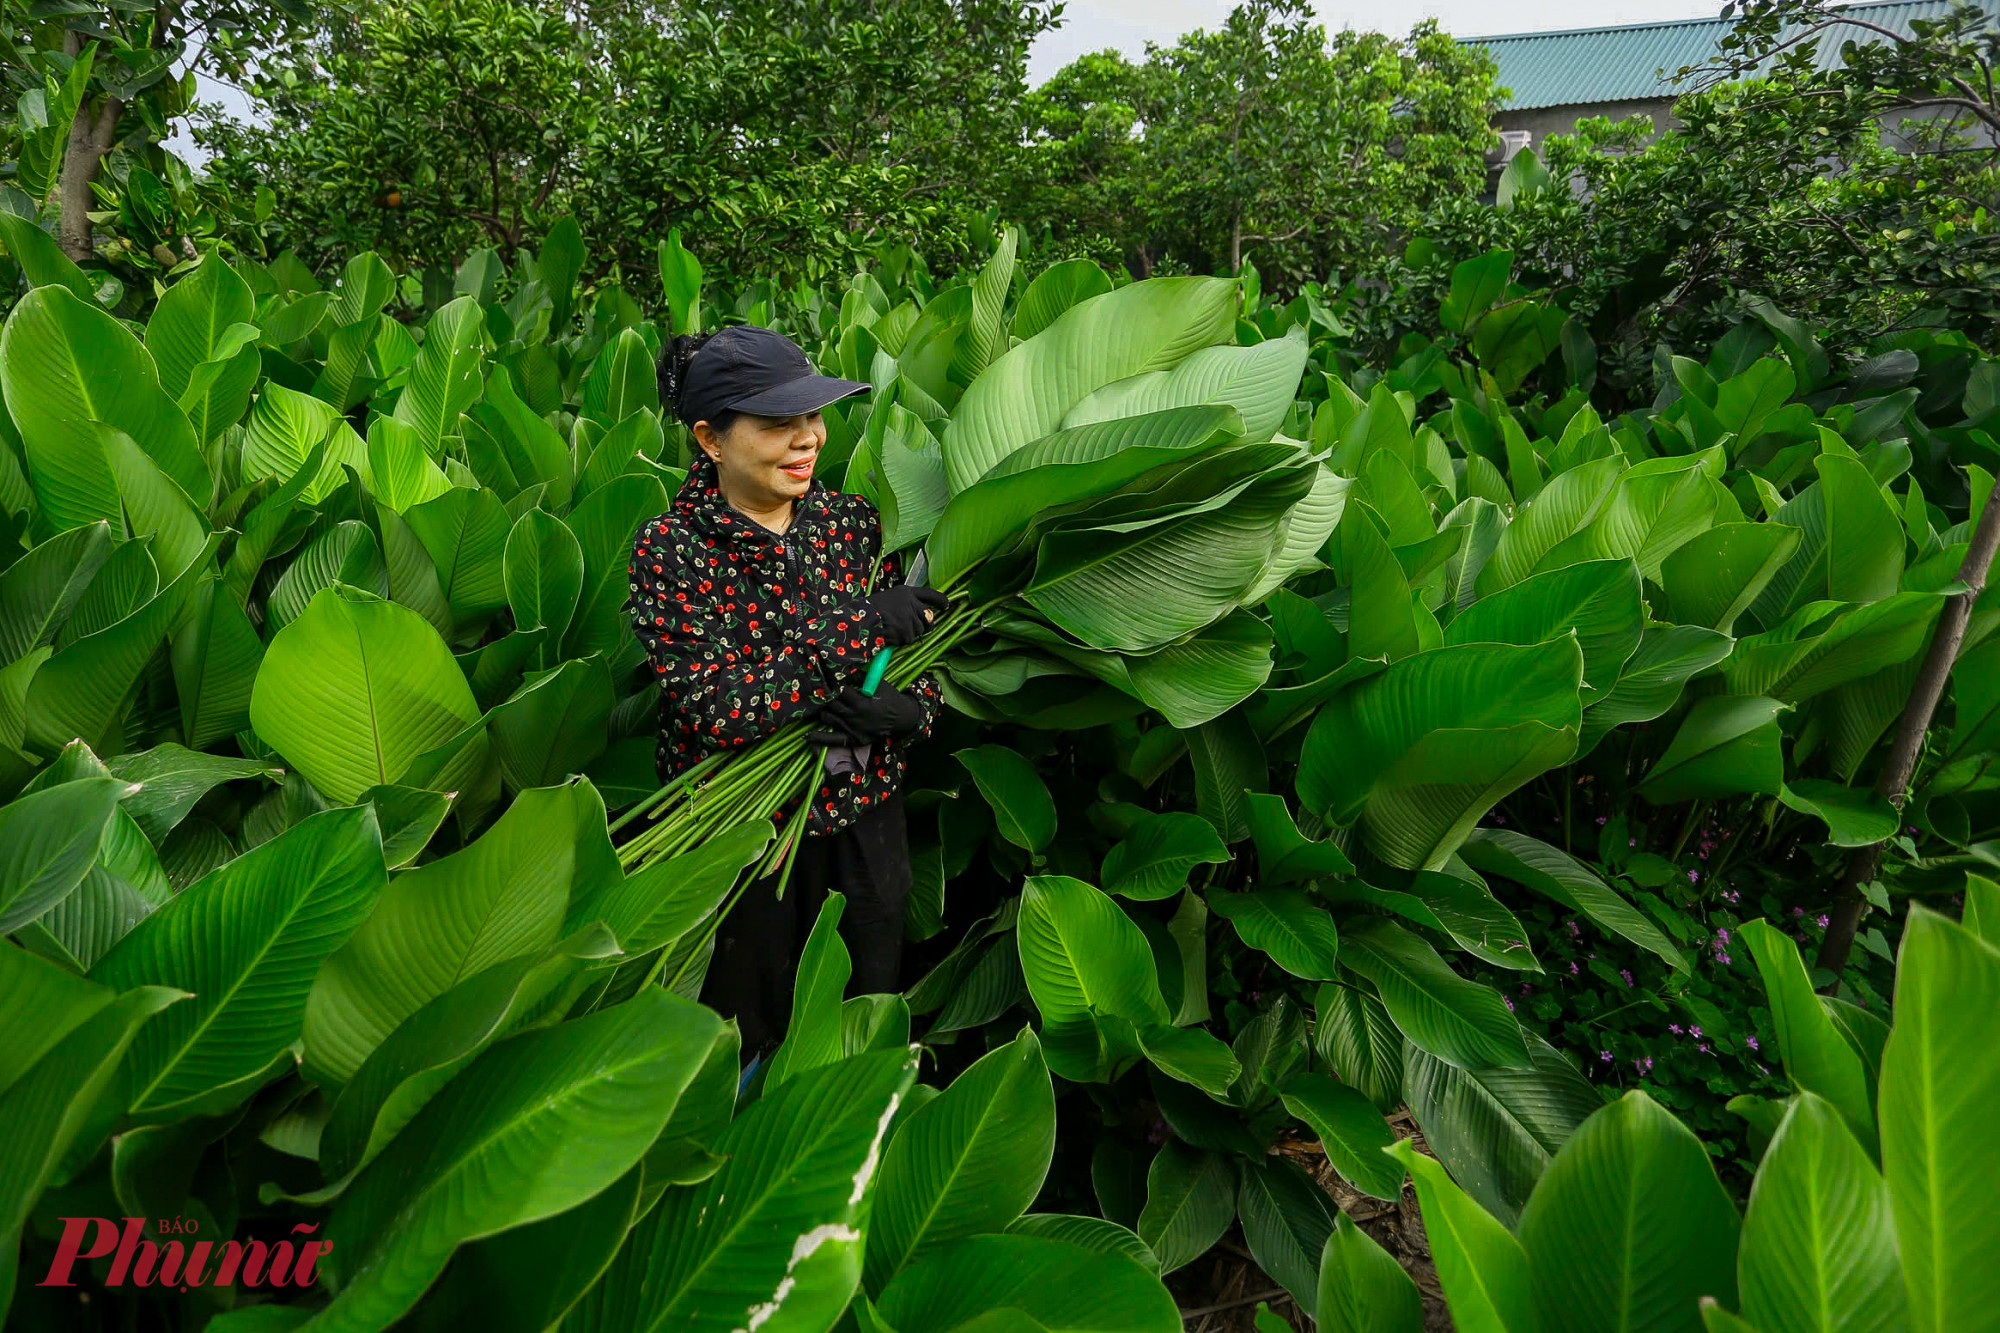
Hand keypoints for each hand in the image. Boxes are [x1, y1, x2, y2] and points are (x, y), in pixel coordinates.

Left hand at [807, 686, 925, 743]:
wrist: (901, 719)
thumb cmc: (889, 698)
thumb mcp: (879, 684)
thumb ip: (860, 677)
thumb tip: (843, 671)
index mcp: (861, 703)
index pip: (840, 691)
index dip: (833, 684)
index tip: (827, 680)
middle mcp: (855, 717)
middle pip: (832, 704)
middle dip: (825, 696)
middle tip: (820, 690)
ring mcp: (852, 729)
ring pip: (828, 718)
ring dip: (823, 710)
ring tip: (820, 704)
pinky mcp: (852, 739)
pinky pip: (833, 740)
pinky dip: (820, 738)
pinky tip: (808, 736)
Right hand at [863, 585, 949, 645]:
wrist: (860, 620)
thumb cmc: (872, 609)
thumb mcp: (890, 598)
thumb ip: (907, 603)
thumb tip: (923, 612)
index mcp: (906, 592)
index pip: (930, 594)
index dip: (940, 600)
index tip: (946, 605)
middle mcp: (911, 603)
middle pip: (929, 616)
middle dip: (927, 623)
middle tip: (919, 626)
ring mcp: (909, 618)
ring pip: (920, 630)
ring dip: (911, 632)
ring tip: (895, 628)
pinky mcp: (906, 631)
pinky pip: (909, 639)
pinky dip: (902, 640)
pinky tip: (891, 634)